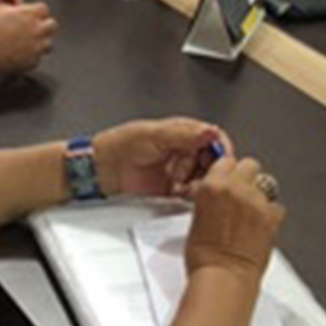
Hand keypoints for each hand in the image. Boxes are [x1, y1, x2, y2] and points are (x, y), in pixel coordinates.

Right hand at [0, 1, 56, 76]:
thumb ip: (13, 8)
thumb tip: (16, 10)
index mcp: (30, 14)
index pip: (44, 9)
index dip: (36, 12)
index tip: (31, 15)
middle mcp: (38, 30)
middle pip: (52, 25)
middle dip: (44, 25)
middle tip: (33, 28)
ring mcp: (37, 47)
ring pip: (48, 43)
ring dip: (40, 42)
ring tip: (27, 43)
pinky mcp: (33, 62)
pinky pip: (38, 58)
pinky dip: (32, 56)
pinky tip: (21, 54)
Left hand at [94, 118, 231, 198]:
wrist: (103, 170)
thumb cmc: (122, 145)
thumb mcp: (154, 135)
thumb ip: (184, 134)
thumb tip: (211, 130)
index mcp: (183, 132)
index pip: (214, 138)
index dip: (221, 149)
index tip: (222, 161)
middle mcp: (184, 150)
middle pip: (213, 161)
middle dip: (210, 170)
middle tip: (200, 175)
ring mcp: (180, 170)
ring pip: (205, 178)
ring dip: (199, 183)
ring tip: (183, 183)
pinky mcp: (175, 188)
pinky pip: (193, 194)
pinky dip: (190, 195)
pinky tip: (179, 192)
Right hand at [183, 155, 284, 280]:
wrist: (223, 277)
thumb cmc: (205, 257)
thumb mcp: (196, 218)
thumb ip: (209, 198)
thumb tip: (217, 196)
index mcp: (212, 185)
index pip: (225, 160)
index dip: (228, 171)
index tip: (229, 180)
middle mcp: (235, 188)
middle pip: (249, 164)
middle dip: (246, 177)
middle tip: (241, 193)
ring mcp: (256, 201)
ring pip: (265, 184)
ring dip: (259, 195)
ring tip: (251, 215)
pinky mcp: (272, 216)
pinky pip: (277, 206)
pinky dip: (271, 214)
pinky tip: (261, 227)